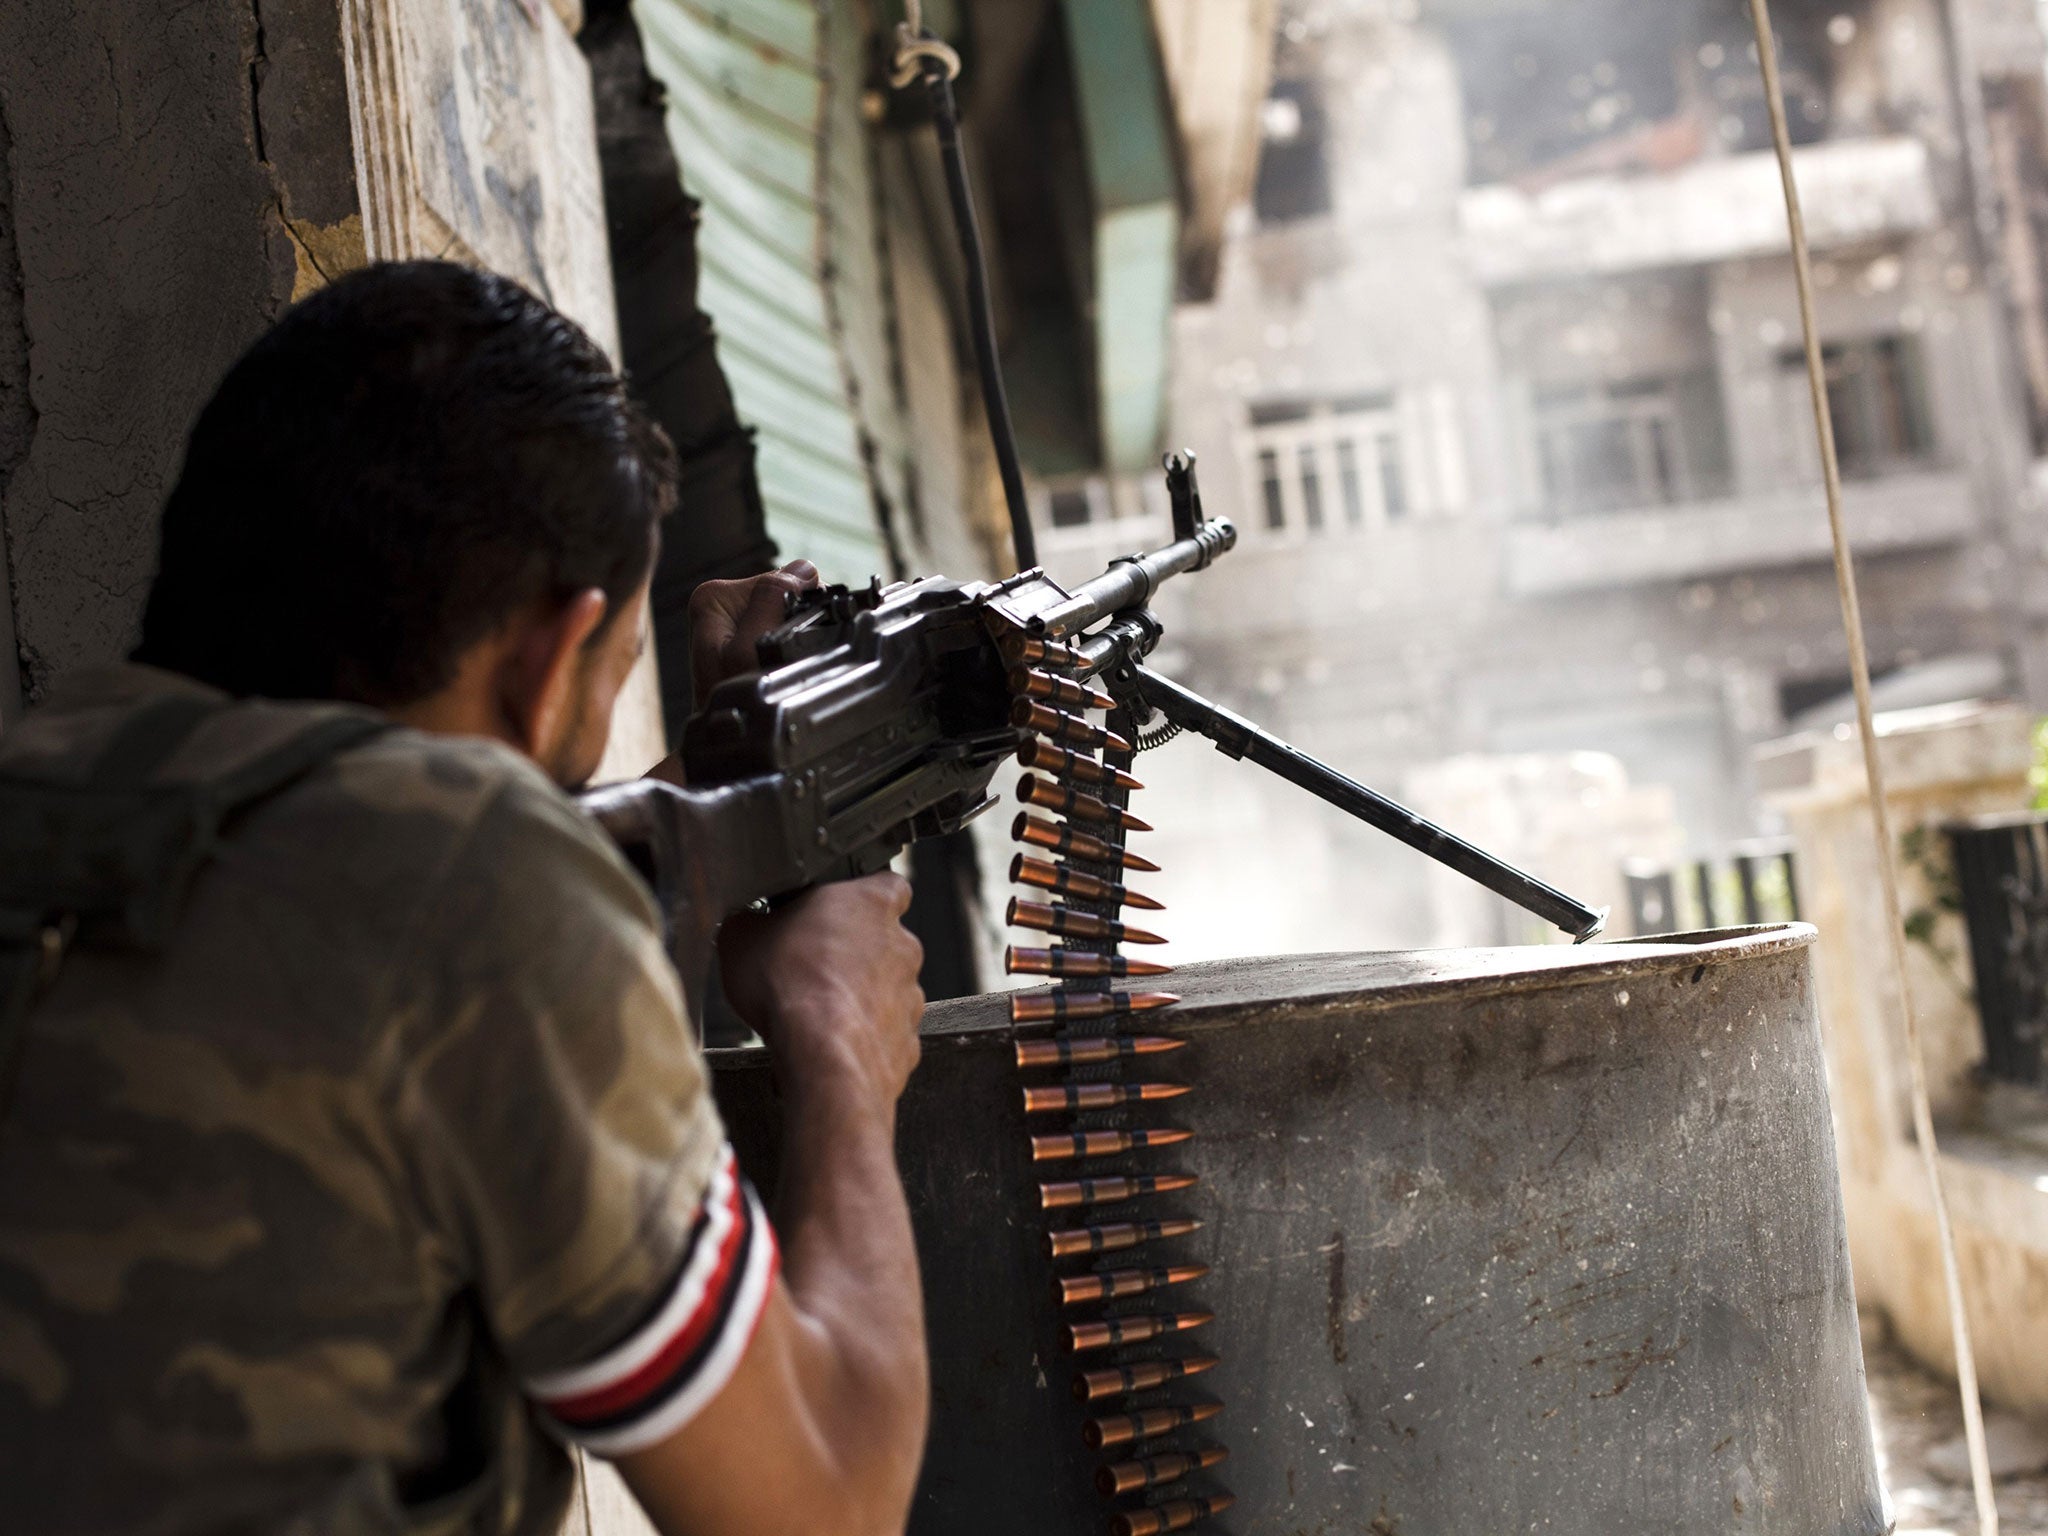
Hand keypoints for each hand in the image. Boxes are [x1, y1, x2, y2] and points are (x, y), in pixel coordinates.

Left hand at [689, 560, 819, 707]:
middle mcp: (719, 603)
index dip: (801, 609)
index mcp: (712, 596)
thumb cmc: (731, 705)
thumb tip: (802, 570)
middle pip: (786, 596)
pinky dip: (790, 645)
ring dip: (793, 638)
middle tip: (780, 661)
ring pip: (788, 614)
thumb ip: (772, 601)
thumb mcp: (750, 651)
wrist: (723, 744)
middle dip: (794, 625)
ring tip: (778, 667)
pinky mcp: (744, 636)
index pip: (782, 579)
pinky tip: (778, 666)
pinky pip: (784, 628)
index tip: (792, 643)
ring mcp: (732, 620)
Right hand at [718, 874, 924, 1106]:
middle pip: (885, 942)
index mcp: (871, 903)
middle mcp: (902, 945)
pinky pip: (885, 1034)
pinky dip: (863, 1038)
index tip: (842, 909)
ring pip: (887, 990)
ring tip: (818, 1012)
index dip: (865, 896)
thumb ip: (750, 920)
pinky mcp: (907, 1041)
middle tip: (814, 968)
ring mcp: (910, 996)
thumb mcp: (742, 937)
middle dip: (855, 954)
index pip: (888, 885)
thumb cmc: (790, 987)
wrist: (822, 1056)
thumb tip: (744, 922)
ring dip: (860, 997)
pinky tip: (831, 1043)